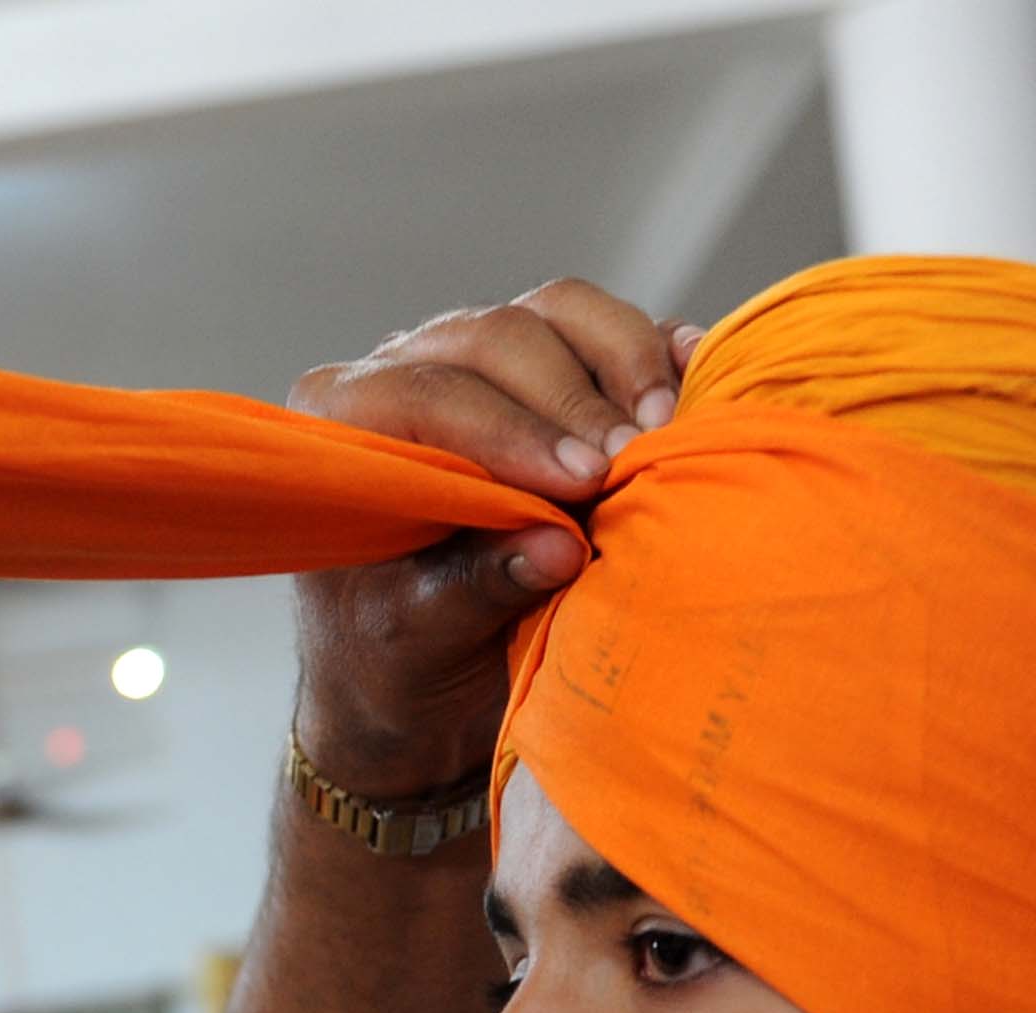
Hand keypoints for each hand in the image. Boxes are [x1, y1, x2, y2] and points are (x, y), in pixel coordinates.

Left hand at [282, 280, 697, 791]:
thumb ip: (476, 589)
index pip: (423, 396)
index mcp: (341, 425)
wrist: (413, 675)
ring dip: (624, 361)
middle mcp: (401, 370)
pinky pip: (606, 332)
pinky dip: (656, 350)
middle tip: (631, 462)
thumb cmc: (391, 655)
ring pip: (556, 313)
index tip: (580, 481)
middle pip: (496, 338)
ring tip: (664, 429)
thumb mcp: (417, 639)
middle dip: (573, 401)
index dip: (508, 432)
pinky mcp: (547, 369)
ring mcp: (477, 359)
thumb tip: (559, 548)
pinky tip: (694, 379)